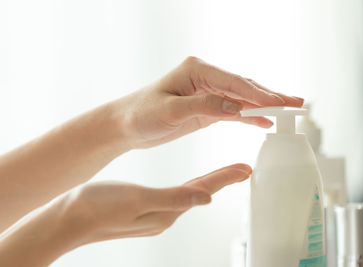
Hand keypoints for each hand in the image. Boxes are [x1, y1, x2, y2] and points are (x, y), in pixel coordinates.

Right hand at [69, 163, 251, 242]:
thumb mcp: (137, 199)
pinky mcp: (144, 211)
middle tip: (241, 169)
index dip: (224, 178)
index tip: (245, 168)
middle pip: (199, 193)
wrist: (69, 219)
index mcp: (165, 212)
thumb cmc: (99, 207)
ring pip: (189, 195)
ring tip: (222, 174)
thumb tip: (207, 199)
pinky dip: (189, 188)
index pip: (202, 191)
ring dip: (207, 184)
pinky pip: (175, 197)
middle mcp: (164, 215)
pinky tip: (189, 185)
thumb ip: (173, 199)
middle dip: (221, 180)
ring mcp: (154, 215)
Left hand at [113, 56, 302, 148]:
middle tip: (296, 103)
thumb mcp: (169, 110)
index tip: (279, 103)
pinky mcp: (207, 107)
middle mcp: (205, 77)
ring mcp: (207, 92)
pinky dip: (250, 115)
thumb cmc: (140, 113)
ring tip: (289, 110)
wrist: (126, 125)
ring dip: (265, 105)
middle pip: (244, 87)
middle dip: (270, 95)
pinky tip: (264, 121)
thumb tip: (236, 107)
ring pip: (242, 98)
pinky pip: (233, 110)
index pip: (234, 82)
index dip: (258, 94)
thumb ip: (203, 106)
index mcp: (196, 70)